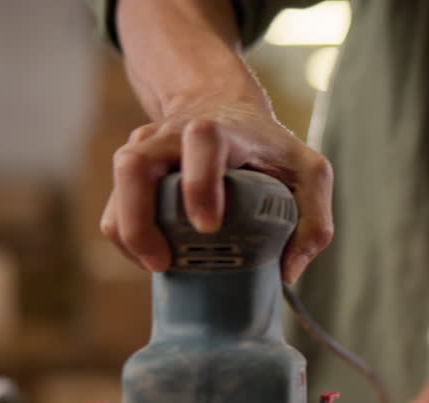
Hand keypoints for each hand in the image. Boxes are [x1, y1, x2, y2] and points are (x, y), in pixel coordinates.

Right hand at [101, 97, 333, 280]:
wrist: (221, 106)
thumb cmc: (268, 146)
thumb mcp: (309, 172)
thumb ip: (315, 219)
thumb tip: (288, 271)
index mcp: (220, 130)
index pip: (202, 142)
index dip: (200, 183)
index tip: (209, 226)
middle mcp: (173, 135)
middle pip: (135, 163)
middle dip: (141, 217)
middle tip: (163, 261)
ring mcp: (146, 149)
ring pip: (118, 184)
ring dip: (127, 230)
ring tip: (156, 265)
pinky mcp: (131, 170)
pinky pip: (113, 204)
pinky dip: (124, 236)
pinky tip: (149, 259)